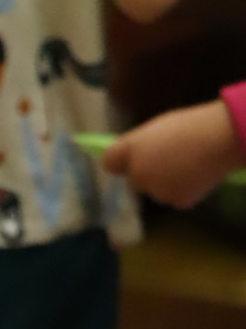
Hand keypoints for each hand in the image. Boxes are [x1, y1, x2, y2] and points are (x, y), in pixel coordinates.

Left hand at [102, 101, 242, 207]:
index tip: (128, 160)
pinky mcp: (175, 202)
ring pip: (155, 190)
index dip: (120, 162)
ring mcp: (156, 191)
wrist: (219, 139)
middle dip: (146, 173)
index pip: (109, 162)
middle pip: (135, 179)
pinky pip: (174, 198)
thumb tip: (127, 157)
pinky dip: (182, 191)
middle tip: (169, 159)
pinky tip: (195, 176)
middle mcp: (137, 174)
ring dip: (164, 183)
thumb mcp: (156, 128)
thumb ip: (138, 144)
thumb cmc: (190, 126)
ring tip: (186, 165)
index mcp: (130, 149)